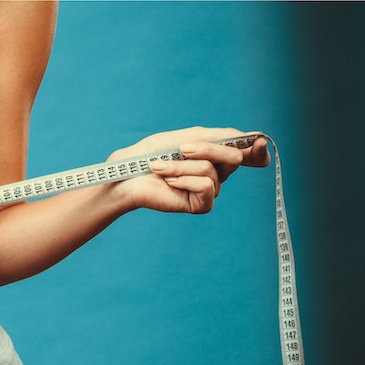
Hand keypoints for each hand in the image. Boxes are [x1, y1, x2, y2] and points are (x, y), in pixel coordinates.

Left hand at [108, 127, 269, 213]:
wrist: (127, 175)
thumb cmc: (151, 154)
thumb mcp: (186, 137)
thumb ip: (219, 137)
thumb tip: (255, 138)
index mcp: (214, 156)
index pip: (247, 153)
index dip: (257, 148)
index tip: (258, 141)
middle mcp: (217, 173)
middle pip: (234, 156)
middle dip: (206, 149)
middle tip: (181, 148)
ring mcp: (209, 191)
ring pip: (212, 170)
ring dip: (182, 165)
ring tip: (160, 167)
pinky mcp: (200, 205)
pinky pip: (206, 187)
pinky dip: (184, 180)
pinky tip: (168, 182)